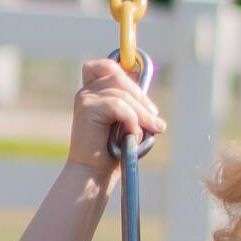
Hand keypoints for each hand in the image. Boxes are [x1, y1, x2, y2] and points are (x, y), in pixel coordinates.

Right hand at [68, 55, 165, 175]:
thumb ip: (132, 99)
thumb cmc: (113, 150)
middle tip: (156, 121)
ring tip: (152, 130)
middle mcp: (87, 92)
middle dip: (142, 99)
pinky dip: (131, 119)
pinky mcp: (87, 108)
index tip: (142, 88)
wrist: (95, 173)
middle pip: (120, 78)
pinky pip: (118, 105)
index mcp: (94, 92)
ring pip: (122, 94)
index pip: (107, 66)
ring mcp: (85, 98)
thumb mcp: (129, 120)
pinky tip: (132, 134)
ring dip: (141, 114)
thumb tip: (138, 73)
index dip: (124, 68)